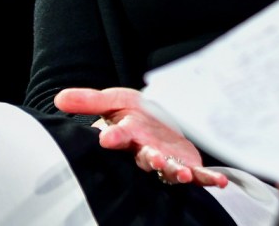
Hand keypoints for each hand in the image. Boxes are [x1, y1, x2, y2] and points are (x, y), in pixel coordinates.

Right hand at [53, 87, 228, 187]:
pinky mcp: (185, 164)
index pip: (118, 135)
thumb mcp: (113, 100)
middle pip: (145, 157)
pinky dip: (208, 178)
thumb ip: (88, 101)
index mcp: (127, 133)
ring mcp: (166, 159)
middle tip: (154, 160)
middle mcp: (145, 149)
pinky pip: (197, 175)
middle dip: (150, 159)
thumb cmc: (134, 112)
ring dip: (176, 172)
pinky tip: (219, 181)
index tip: (107, 137)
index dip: (112, 136)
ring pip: (169, 170)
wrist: (159, 120)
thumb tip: (59, 98)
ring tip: (183, 173)